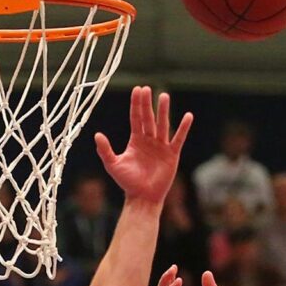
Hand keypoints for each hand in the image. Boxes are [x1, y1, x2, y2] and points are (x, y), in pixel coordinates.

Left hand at [95, 87, 192, 202]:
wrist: (142, 197)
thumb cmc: (127, 182)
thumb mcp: (113, 164)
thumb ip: (105, 150)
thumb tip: (97, 134)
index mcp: (136, 140)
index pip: (136, 118)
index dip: (136, 105)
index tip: (137, 90)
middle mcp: (149, 140)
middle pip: (148, 117)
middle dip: (147, 103)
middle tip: (147, 89)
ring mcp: (161, 146)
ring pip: (162, 124)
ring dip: (163, 110)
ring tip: (164, 96)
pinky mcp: (172, 154)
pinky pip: (178, 138)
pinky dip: (183, 128)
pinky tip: (188, 116)